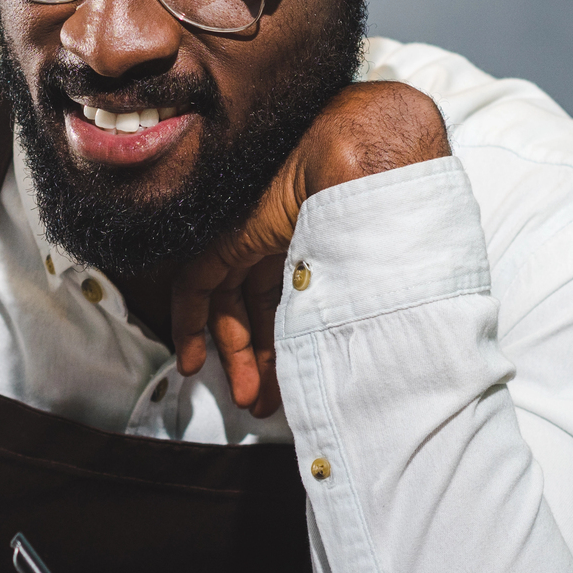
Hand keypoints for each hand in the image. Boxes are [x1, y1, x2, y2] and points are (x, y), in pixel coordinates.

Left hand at [172, 81, 448, 416]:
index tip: (283, 384)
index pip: (287, 299)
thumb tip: (372, 360)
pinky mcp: (224, 237)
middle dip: (261, 359)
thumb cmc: (383, 214)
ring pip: (229, 304)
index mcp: (311, 242)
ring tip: (245, 398)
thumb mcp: (367, 273)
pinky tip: (193, 362)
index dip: (282, 344)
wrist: (367, 170)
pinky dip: (189, 325)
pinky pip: (195, 286)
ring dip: (233, 354)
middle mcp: (278, 239)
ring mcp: (249, 236)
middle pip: (258, 307)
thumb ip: (353, 307)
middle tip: (263, 402)